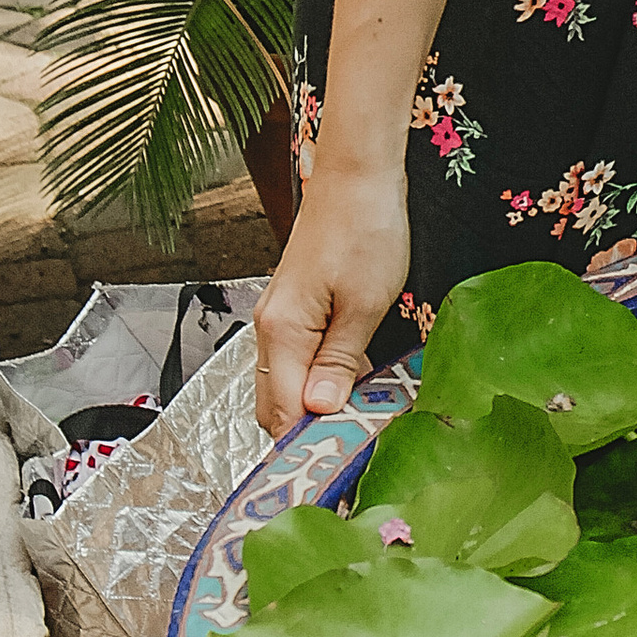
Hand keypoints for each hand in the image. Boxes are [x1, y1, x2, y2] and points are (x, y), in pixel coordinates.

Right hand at [252, 170, 412, 434]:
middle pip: (275, 405)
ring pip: (284, 384)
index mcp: (282, 332)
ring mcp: (278, 319)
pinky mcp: (293, 309)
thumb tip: (322, 410)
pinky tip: (355, 377)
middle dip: (309, 431)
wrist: (358, 176)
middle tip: (358, 441)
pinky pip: (295, 360)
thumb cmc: (366, 229)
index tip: (345, 461)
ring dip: (315, 404)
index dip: (310, 443)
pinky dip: (317, 378)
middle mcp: (269, 329)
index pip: (283, 412)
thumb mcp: (366, 302)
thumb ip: (341, 360)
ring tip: (361, 413)